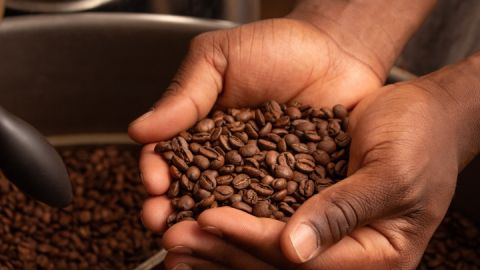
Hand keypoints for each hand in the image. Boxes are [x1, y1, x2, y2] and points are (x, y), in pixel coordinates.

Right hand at [128, 18, 383, 232]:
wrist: (336, 52)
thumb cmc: (276, 47)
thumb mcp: (219, 58)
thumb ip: (184, 94)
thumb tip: (139, 130)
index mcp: (202, 130)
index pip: (171, 156)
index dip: (158, 171)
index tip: (153, 183)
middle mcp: (228, 159)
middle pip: (194, 191)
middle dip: (175, 210)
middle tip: (162, 224)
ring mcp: (261, 176)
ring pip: (230, 208)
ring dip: (210, 226)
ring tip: (197, 238)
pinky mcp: (296, 186)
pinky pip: (276, 209)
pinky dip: (259, 226)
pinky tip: (247, 237)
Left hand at [160, 81, 459, 269]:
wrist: (424, 113)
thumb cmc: (421, 138)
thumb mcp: (392, 173)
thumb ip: (345, 211)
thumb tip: (295, 250)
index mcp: (376, 255)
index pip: (303, 261)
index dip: (254, 240)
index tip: (210, 220)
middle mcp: (347, 254)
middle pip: (276, 266)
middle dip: (223, 252)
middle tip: (175, 239)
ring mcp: (327, 238)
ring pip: (265, 254)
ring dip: (219, 246)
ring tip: (175, 236)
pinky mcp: (310, 214)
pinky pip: (268, 227)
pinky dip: (234, 225)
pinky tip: (202, 220)